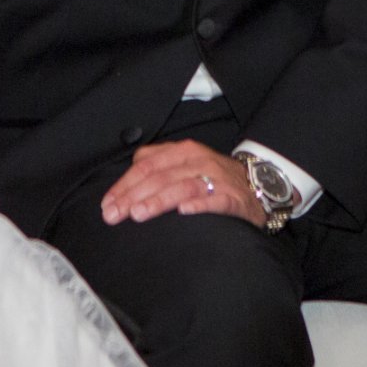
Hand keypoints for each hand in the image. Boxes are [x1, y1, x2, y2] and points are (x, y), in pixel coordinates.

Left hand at [99, 141, 265, 228]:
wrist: (259, 183)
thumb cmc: (212, 177)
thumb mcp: (184, 165)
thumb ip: (156, 168)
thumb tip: (124, 186)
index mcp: (182, 151)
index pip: (146, 165)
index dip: (124, 185)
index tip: (107, 204)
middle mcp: (198, 160)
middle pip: (160, 177)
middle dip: (133, 196)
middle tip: (115, 215)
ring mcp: (216, 178)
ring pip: (182, 186)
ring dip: (159, 200)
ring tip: (138, 214)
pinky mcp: (233, 197)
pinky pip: (215, 200)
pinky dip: (199, 205)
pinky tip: (184, 212)